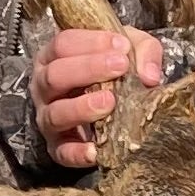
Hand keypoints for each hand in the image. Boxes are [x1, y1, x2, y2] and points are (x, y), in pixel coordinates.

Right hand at [34, 27, 166, 167]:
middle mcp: (44, 86)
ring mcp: (48, 117)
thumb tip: (149, 76)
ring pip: (55, 112)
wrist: (108, 107)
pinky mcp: (58, 146)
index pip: (63, 44)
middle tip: (119, 66)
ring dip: (81, 107)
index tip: (121, 46)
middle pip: (55, 74)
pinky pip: (62, 152)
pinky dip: (77, 153)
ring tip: (109, 102)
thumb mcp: (129, 52)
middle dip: (88, 68)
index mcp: (55, 57)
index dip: (91, 43)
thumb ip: (142, 52)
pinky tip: (96, 150)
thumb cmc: (112, 72)